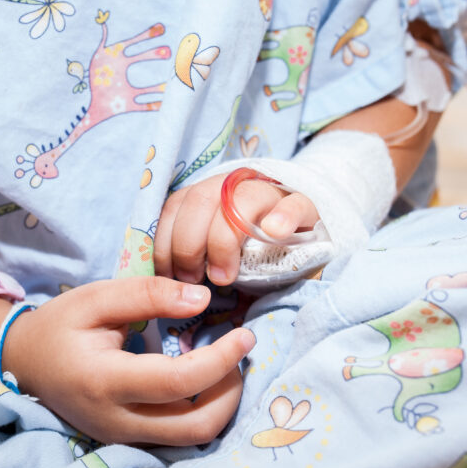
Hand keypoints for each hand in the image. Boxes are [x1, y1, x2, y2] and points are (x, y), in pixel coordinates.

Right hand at [1, 277, 255, 445]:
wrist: (22, 363)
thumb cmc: (60, 326)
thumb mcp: (96, 297)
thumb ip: (149, 294)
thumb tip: (204, 299)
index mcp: (105, 381)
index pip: (179, 381)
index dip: (221, 360)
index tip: (245, 336)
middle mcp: (116, 420)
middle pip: (196, 426)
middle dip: (231, 392)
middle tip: (239, 356)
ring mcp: (122, 438)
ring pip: (192, 439)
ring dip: (221, 406)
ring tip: (226, 368)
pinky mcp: (127, 443)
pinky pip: (178, 438)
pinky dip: (202, 412)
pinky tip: (204, 383)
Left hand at [154, 173, 318, 285]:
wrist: (304, 236)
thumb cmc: (248, 251)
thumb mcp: (210, 252)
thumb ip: (188, 255)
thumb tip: (161, 281)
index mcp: (206, 194)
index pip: (175, 206)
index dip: (165, 242)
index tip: (168, 275)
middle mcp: (234, 186)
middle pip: (202, 200)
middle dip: (188, 245)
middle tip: (194, 280)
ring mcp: (270, 193)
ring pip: (242, 199)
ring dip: (224, 241)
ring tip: (224, 277)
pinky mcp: (305, 205)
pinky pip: (294, 204)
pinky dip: (283, 217)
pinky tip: (275, 232)